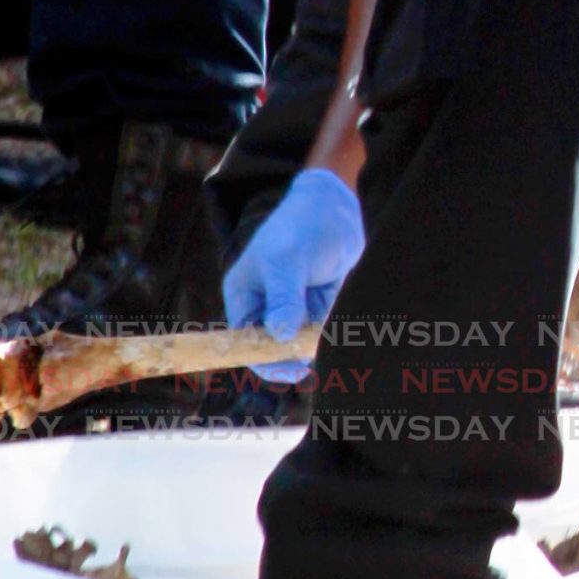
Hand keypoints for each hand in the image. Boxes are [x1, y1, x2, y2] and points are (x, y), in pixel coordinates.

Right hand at [223, 168, 364, 382]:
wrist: (335, 207)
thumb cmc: (302, 227)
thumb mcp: (287, 262)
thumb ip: (283, 299)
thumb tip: (280, 337)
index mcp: (243, 295)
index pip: (244, 341)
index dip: (262, 360)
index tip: (290, 370)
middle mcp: (263, 305)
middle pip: (270, 347)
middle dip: (290, 356)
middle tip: (311, 360)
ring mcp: (289, 307)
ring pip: (296, 343)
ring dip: (310, 345)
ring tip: (324, 328)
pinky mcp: (314, 306)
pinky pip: (316, 332)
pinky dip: (325, 335)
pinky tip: (332, 321)